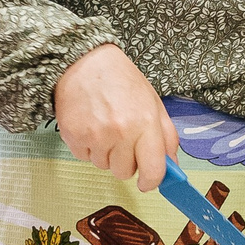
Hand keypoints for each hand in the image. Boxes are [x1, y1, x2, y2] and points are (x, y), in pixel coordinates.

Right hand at [54, 44, 179, 191]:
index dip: (151, 182)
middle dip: (125, 161)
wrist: (83, 62)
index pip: (153, 170)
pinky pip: (84, 158)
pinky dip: (87, 147)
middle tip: (122, 139)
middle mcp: (120, 132)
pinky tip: (90, 125)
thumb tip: (171, 166)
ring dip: (105, 153)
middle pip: (125, 172)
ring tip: (104, 127)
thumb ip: (166, 136)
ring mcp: (95, 136)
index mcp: (145, 122)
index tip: (147, 182)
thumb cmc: (120, 80)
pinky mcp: (73, 136)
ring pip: (104, 166)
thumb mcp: (153, 102)